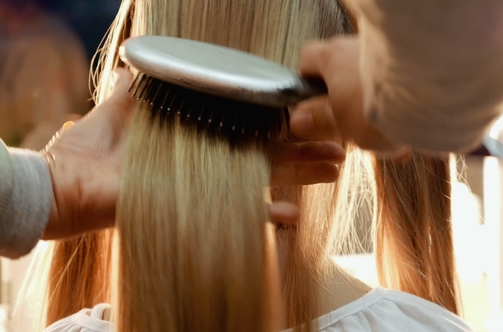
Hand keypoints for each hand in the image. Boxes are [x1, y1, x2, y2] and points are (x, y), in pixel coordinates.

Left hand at [41, 69, 343, 238]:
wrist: (67, 184)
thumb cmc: (93, 148)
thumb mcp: (122, 107)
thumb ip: (139, 86)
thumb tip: (141, 59)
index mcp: (199, 139)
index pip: (247, 129)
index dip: (277, 124)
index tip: (306, 115)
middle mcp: (211, 163)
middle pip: (268, 153)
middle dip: (305, 149)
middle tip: (340, 145)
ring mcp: (209, 188)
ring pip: (265, 179)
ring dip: (301, 175)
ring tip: (335, 166)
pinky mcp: (198, 208)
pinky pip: (240, 215)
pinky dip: (265, 217)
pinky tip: (294, 215)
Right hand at [290, 36, 408, 157]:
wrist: (431, 97)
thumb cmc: (378, 105)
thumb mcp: (339, 121)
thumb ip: (319, 119)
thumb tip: (298, 120)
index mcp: (334, 58)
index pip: (308, 59)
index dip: (306, 82)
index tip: (312, 104)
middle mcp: (358, 47)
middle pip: (342, 74)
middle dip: (346, 105)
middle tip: (350, 131)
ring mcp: (387, 54)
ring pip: (372, 85)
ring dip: (375, 111)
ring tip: (384, 141)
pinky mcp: (415, 65)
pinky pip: (400, 90)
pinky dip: (400, 112)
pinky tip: (407, 138)